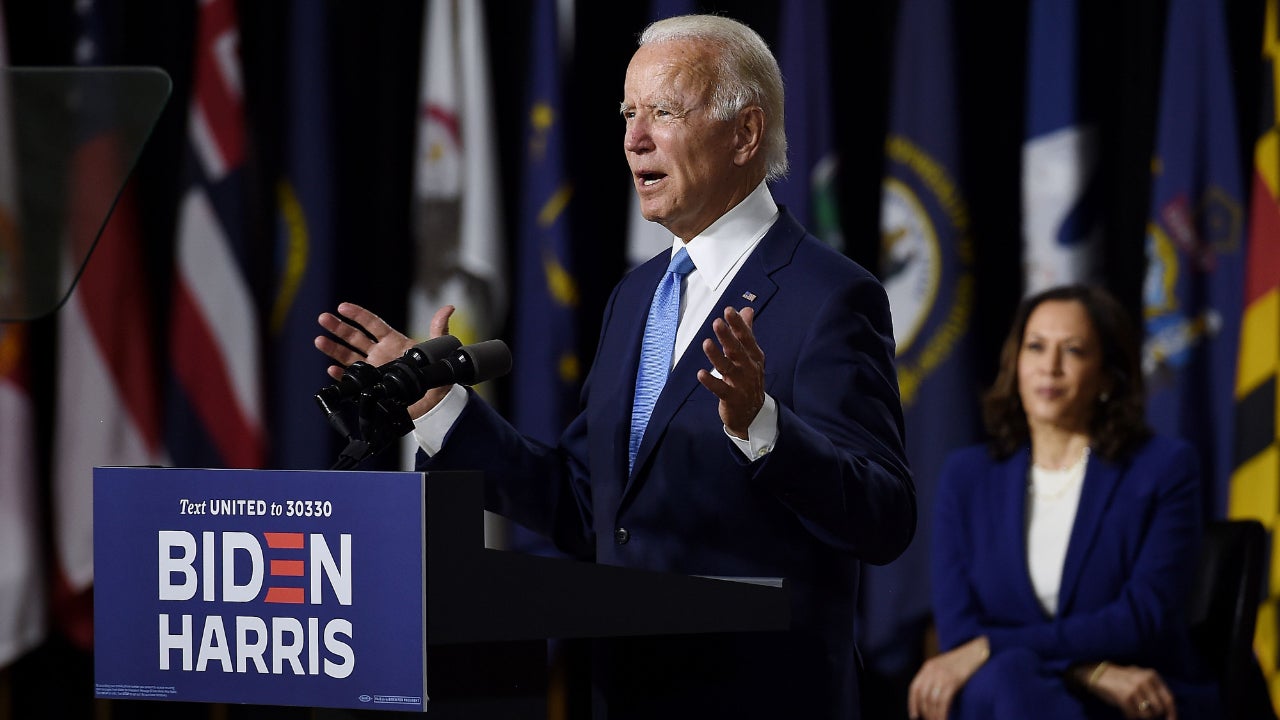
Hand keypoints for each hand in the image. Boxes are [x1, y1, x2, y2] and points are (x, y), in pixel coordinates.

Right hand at [315, 302, 454, 418]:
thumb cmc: (436, 372)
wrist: (435, 400)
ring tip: (319, 340)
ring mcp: (375, 368)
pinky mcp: (373, 385)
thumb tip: (448, 308)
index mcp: (394, 341)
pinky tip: (332, 369)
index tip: (343, 307)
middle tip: (324, 318)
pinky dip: (342, 375)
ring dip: (333, 348)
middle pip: (355, 337)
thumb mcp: (438, 348)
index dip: (358, 314)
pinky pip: (353, 379)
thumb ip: (439, 329)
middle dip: (339, 327)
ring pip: (349, 356)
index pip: (372, 323)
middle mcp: (380, 353)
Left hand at [697, 306, 764, 438]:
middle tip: (717, 322)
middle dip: (727, 336)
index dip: (738, 324)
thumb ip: (747, 332)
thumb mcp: (751, 355)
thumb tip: (747, 310)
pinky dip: (710, 381)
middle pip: (737, 350)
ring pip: (727, 367)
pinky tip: (701, 374)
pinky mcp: (731, 397)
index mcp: (754, 356)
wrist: (753, 413)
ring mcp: (740, 383)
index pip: (746, 338)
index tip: (729, 311)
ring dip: (716, 356)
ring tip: (706, 343)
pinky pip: (720, 388)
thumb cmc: (749, 379)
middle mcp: (749, 368)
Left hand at [907, 637, 988, 719]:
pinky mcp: (953, 680)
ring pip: (932, 701)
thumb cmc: (964, 660)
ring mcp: (942, 674)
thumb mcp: (944, 665)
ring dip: (934, 715)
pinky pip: (943, 701)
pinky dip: (942, 713)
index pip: (914, 688)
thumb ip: (935, 677)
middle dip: (925, 711)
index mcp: (928, 666)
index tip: (914, 715)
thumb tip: (931, 698)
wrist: (978, 649)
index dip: (912, 703)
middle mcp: (932, 670)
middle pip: (923, 696)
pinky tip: (944, 718)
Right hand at [1087, 663, 1177, 719]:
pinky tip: (1125, 711)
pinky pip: (1134, 715)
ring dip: (1140, 716)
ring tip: (1132, 709)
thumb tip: (1167, 711)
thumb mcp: (1139, 678)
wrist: (1097, 673)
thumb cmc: (1120, 678)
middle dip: (1152, 714)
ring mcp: (1135, 688)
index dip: (1172, 713)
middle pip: (1159, 709)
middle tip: (1142, 711)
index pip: (1168, 698)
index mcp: (1151, 675)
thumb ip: (1153, 690)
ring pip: (1147, 714)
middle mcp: (1145, 680)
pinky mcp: (1124, 697)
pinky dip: (1130, 716)